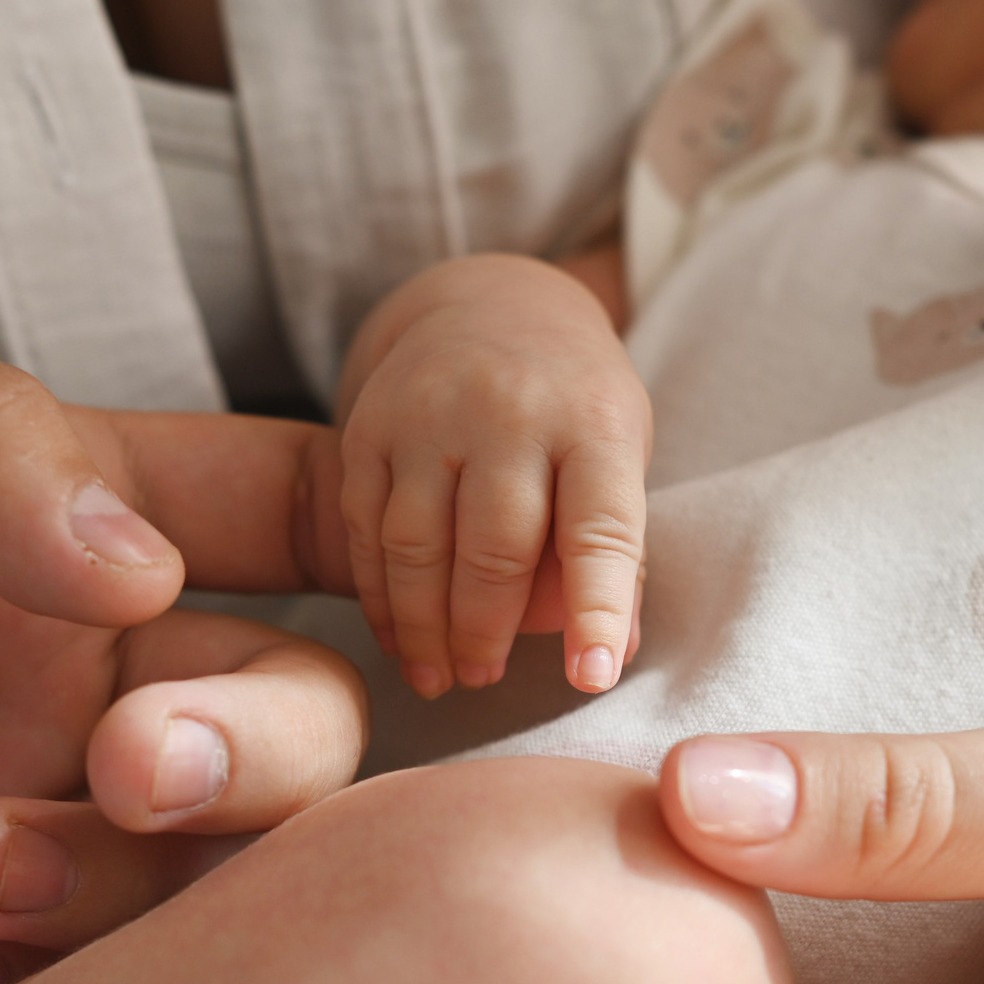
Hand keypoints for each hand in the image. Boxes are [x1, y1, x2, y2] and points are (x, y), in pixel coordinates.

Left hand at [0, 356, 365, 983]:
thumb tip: (147, 558)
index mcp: (29, 534)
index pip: (266, 509)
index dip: (382, 527)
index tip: (436, 564)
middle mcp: (49, 691)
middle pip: (288, 720)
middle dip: (257, 753)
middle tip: (128, 769)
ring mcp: (6, 838)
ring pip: (209, 879)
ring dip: (142, 885)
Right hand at [336, 254, 649, 698]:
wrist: (490, 306)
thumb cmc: (571, 407)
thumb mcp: (618, 454)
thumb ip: (614, 549)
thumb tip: (611, 655)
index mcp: (593, 424)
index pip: (600, 527)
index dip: (597, 607)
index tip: (594, 676)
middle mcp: (510, 412)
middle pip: (494, 546)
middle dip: (486, 630)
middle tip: (484, 678)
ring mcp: (430, 416)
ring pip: (416, 545)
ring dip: (424, 626)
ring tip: (439, 676)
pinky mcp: (369, 428)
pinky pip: (365, 529)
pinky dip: (378, 596)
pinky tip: (397, 637)